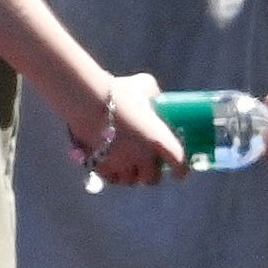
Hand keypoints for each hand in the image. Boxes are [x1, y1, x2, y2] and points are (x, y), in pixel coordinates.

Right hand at [73, 73, 187, 187]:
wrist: (87, 100)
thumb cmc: (119, 92)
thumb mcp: (145, 86)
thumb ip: (153, 96)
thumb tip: (154, 98)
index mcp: (158, 139)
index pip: (178, 164)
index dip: (181, 170)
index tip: (180, 172)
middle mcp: (142, 157)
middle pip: (152, 179)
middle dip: (151, 173)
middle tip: (148, 165)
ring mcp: (120, 164)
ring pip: (130, 181)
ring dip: (132, 175)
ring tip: (129, 166)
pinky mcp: (100, 166)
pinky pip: (110, 178)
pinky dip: (113, 175)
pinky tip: (112, 165)